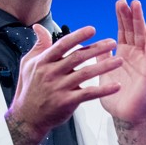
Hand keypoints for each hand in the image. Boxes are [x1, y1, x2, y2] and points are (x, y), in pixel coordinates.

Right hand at [6, 24, 122, 144]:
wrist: (27, 117)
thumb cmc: (29, 89)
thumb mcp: (28, 64)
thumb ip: (38, 45)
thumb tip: (39, 27)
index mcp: (43, 62)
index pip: (63, 45)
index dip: (78, 36)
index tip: (92, 29)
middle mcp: (51, 73)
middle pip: (77, 57)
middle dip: (97, 49)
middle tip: (112, 42)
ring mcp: (59, 88)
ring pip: (85, 74)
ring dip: (104, 66)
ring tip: (119, 61)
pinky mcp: (66, 102)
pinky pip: (88, 94)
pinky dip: (103, 90)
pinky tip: (116, 86)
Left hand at [97, 0, 145, 124]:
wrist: (125, 117)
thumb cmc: (115, 99)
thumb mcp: (103, 75)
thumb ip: (100, 59)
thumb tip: (93, 45)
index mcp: (123, 56)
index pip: (123, 32)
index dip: (121, 18)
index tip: (119, 3)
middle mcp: (135, 56)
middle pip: (133, 31)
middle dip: (129, 15)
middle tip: (125, 0)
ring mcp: (143, 61)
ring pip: (142, 36)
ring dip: (140, 20)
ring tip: (137, 4)